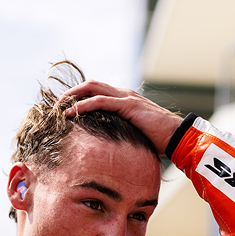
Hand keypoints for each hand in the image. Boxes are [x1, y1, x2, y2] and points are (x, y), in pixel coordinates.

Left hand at [61, 80, 183, 155]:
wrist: (178, 138)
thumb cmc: (160, 141)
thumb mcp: (135, 136)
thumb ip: (122, 135)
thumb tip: (109, 149)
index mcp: (126, 101)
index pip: (97, 92)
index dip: (79, 97)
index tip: (65, 108)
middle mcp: (124, 95)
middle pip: (91, 85)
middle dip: (71, 92)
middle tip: (56, 105)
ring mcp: (126, 98)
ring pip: (92, 88)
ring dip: (72, 96)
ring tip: (58, 107)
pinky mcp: (128, 105)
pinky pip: (100, 101)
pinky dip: (82, 105)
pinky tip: (70, 113)